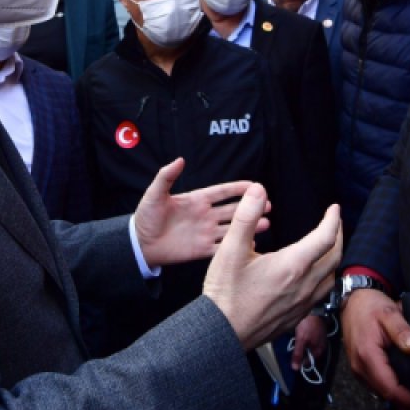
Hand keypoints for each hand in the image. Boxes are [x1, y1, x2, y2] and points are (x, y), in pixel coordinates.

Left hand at [134, 158, 268, 266]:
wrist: (140, 243)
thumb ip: (166, 177)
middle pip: (233, 210)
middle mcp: (205, 215)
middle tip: (269, 205)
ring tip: (266, 224)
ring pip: (232, 228)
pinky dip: (236, 246)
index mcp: (197, 200)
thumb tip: (179, 160)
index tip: (255, 185)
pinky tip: (250, 245)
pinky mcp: (202, 250)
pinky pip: (222, 248)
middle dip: (250, 207)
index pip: (222, 192)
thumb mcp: (154, 194)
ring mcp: (205, 233)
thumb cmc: (146, 216)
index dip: (238, 188)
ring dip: (249, 226)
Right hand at [204, 184, 341, 350]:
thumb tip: (258, 190)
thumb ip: (246, 217)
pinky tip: (312, 279)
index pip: (325, 237)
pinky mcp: (296, 317)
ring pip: (330, 278)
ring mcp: (302, 304)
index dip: (332, 220)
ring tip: (327, 249)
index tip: (334, 209)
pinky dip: (323, 280)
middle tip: (334, 225)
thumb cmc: (226, 294)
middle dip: (337, 237)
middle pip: (335, 257)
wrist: (222, 334)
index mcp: (293, 265)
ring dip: (333, 260)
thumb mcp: (230, 249)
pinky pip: (320, 295)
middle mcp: (304, 285)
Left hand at [291, 314, 327, 370]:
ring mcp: (321, 338)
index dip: (299, 361)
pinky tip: (301, 333)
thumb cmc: (308, 325)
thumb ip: (298, 354)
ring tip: (297, 338)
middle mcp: (322, 346)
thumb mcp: (301, 340)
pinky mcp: (319, 331)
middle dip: (301, 351)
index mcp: (319, 350)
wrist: (315, 308)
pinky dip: (305, 338)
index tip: (293, 355)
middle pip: (309, 354)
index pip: (308, 362)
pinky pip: (310, 339)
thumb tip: (295, 369)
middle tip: (294, 345)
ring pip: (309, 346)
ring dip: (303, 344)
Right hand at [341, 288, 409, 409]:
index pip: (391, 389)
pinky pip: (377, 385)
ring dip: (401, 397)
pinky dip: (393, 389)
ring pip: (382, 392)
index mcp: (367, 356)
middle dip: (409, 402)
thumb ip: (402, 331)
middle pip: (387, 395)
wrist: (353, 301)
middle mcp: (360, 368)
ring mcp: (358, 370)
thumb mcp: (390, 313)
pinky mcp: (360, 369)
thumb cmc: (371, 306)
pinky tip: (408, 384)